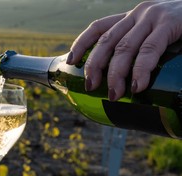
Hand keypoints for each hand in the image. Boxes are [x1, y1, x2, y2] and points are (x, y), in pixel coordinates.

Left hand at [67, 0, 181, 100]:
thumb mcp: (157, 34)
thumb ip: (142, 49)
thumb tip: (126, 82)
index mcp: (132, 17)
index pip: (98, 28)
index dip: (81, 44)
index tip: (70, 61)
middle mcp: (138, 13)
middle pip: (107, 41)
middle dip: (95, 66)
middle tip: (91, 88)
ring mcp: (154, 17)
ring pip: (125, 47)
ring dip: (116, 74)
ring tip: (115, 94)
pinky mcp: (171, 23)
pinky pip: (150, 49)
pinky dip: (141, 69)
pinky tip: (137, 86)